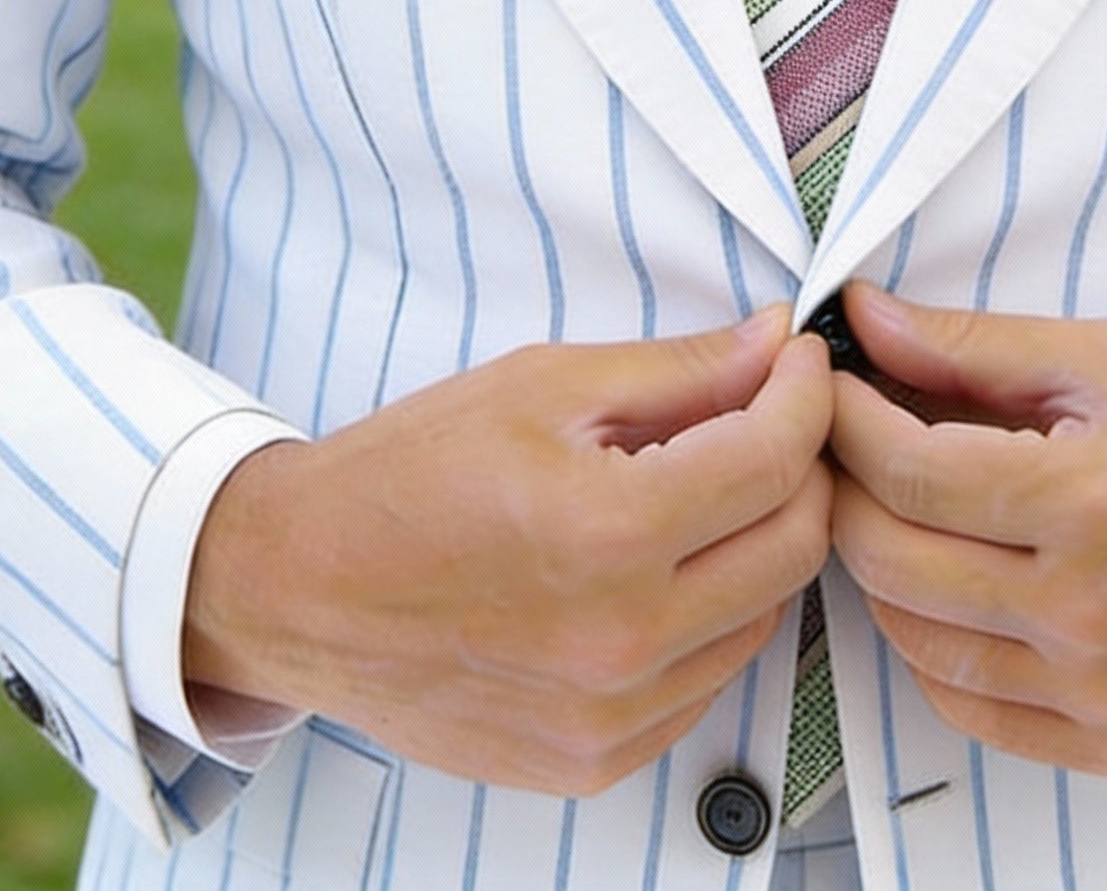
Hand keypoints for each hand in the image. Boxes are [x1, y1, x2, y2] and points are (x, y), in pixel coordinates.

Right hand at [184, 310, 833, 795]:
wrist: (300, 587)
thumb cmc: (406, 475)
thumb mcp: (542, 385)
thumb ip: (677, 370)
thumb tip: (773, 345)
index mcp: (608, 531)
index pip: (776, 459)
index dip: (806, 394)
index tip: (798, 362)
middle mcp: (623, 639)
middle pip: (796, 545)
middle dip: (802, 465)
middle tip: (768, 416)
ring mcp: (612, 716)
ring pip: (765, 617)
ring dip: (760, 542)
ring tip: (704, 489)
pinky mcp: (596, 761)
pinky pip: (708, 681)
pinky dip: (711, 616)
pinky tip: (661, 567)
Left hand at [827, 284, 1106, 774]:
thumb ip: (974, 345)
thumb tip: (864, 318)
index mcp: (1091, 503)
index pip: (908, 473)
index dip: (845, 421)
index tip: (829, 384)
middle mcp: (1091, 614)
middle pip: (892, 559)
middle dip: (844, 487)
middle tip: (841, 440)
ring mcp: (1103, 691)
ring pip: (915, 640)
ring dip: (877, 567)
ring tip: (889, 505)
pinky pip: (972, 709)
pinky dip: (931, 649)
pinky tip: (940, 588)